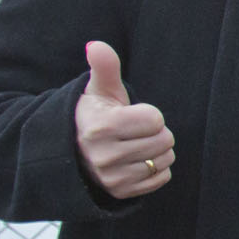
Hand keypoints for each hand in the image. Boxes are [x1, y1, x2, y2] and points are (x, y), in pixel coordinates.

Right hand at [75, 41, 174, 199]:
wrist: (73, 151)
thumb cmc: (94, 114)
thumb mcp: (99, 89)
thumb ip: (104, 66)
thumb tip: (96, 45)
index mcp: (101, 128)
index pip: (155, 120)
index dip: (148, 114)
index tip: (130, 115)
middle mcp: (105, 156)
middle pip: (164, 140)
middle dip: (155, 131)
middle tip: (134, 130)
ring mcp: (113, 178)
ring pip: (165, 159)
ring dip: (157, 149)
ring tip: (135, 144)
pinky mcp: (121, 192)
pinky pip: (161, 177)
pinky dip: (156, 168)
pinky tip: (137, 160)